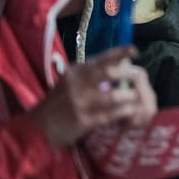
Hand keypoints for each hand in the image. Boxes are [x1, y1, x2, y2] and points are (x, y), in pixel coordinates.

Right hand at [29, 46, 157, 147]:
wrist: (38, 128)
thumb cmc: (56, 104)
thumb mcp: (69, 83)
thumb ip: (88, 76)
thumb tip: (115, 69)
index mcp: (76, 71)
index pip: (101, 58)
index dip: (120, 53)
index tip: (134, 51)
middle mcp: (78, 83)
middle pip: (110, 73)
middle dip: (129, 75)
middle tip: (141, 78)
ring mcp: (81, 102)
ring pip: (114, 95)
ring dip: (129, 96)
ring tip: (137, 98)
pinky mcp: (84, 120)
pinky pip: (110, 114)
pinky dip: (123, 112)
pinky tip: (130, 113)